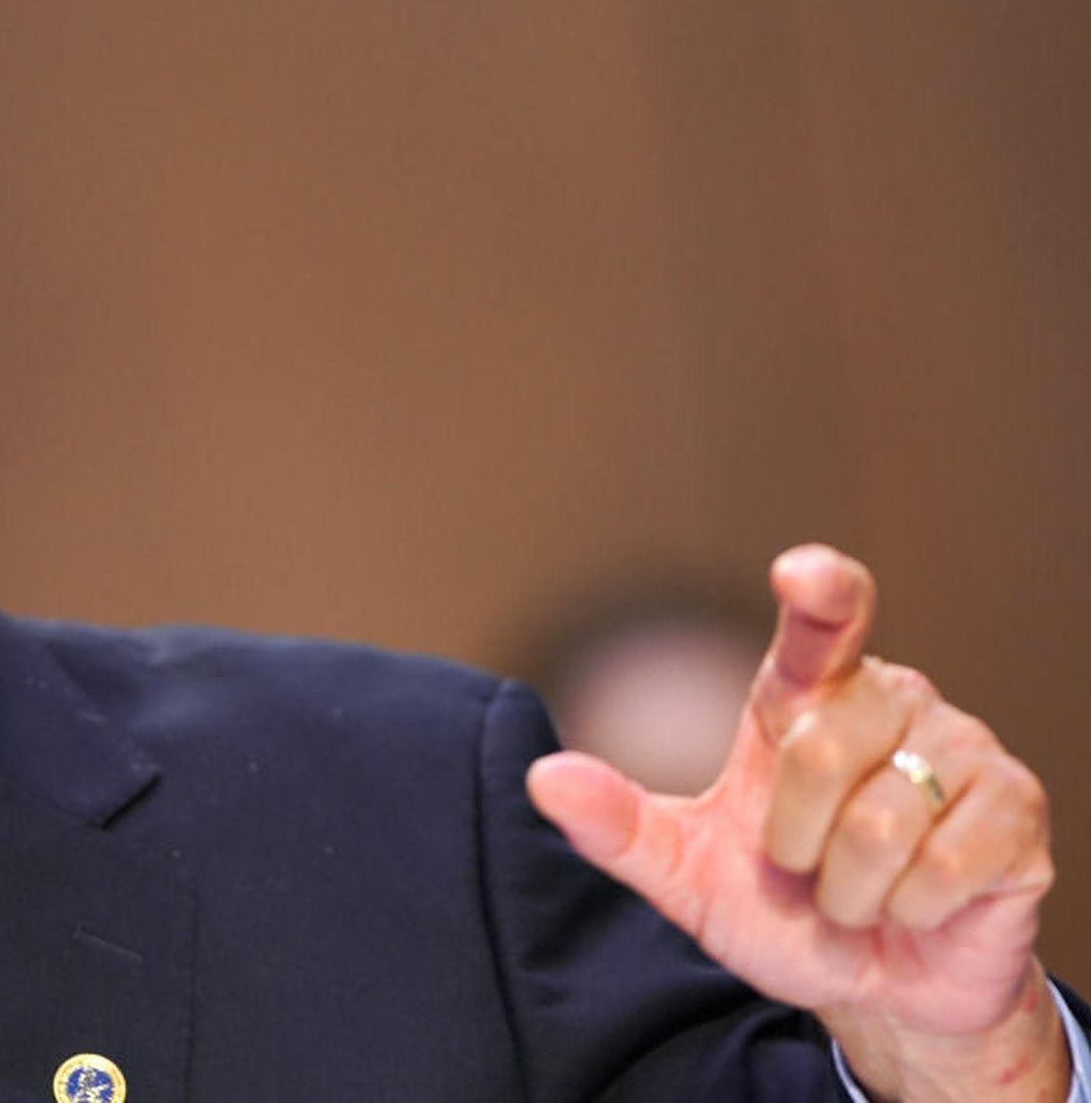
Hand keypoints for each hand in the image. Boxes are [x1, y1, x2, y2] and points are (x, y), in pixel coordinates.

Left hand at [527, 544, 1064, 1101]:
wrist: (877, 988)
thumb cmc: (784, 912)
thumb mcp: (689, 875)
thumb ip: (620, 827)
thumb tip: (543, 778)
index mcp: (805, 698)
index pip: (821, 623)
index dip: (819, 591)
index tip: (800, 572)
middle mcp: (890, 702)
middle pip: (822, 749)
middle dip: (795, 841)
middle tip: (806, 870)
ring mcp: (962, 748)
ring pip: (883, 817)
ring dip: (852, 886)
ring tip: (861, 892)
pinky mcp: (1015, 808)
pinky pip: (948, 861)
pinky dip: (912, 906)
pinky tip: (918, 904)